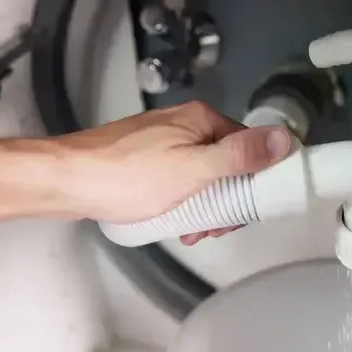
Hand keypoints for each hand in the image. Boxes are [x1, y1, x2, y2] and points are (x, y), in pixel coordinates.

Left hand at [55, 102, 293, 243]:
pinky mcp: (144, 160)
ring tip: (188, 231)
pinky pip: (178, 182)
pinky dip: (181, 204)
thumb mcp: (194, 171)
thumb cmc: (126, 177)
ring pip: (202, 177)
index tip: (245, 211)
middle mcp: (184, 125)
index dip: (253, 183)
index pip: (249, 148)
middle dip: (225, 201)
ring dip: (203, 207)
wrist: (67, 182)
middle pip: (226, 165)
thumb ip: (240, 157)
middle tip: (212, 227)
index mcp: (201, 121)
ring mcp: (162, 142)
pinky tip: (172, 223)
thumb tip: (283, 139)